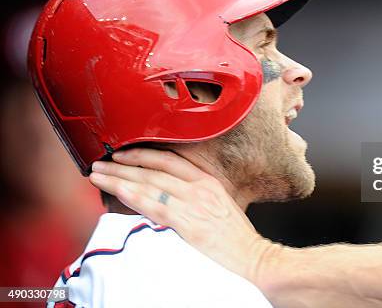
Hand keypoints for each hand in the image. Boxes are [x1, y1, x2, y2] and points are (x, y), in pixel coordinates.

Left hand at [88, 148, 279, 283]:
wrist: (253, 257)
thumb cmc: (238, 238)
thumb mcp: (220, 206)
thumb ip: (197, 197)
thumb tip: (170, 197)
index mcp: (209, 181)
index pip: (171, 160)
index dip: (144, 154)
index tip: (124, 154)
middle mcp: (200, 187)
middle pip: (155, 169)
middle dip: (124, 164)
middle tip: (102, 161)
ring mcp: (194, 203)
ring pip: (149, 183)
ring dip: (120, 177)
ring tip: (99, 174)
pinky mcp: (188, 221)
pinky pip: (154, 204)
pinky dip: (133, 195)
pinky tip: (117, 190)